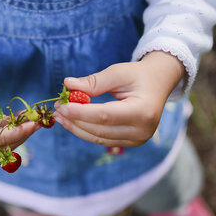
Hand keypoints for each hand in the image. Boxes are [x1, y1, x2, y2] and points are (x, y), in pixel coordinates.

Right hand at [0, 77, 39, 166]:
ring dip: (17, 136)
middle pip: (3, 148)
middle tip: (39, 120)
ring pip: (3, 151)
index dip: (18, 132)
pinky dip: (7, 139)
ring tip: (30, 120)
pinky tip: (18, 127)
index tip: (34, 124)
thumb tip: (21, 124)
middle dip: (22, 134)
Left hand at [53, 51, 184, 146]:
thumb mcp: (118, 72)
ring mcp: (138, 140)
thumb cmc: (138, 75)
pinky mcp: (131, 143)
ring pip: (99, 138)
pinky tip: (72, 121)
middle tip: (57, 109)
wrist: (158, 83)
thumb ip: (94, 82)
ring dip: (77, 128)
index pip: (104, 116)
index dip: (80, 113)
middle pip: (100, 129)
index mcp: (142, 112)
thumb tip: (68, 84)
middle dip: (75, 120)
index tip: (61, 106)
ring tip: (60, 116)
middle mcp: (142, 130)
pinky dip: (86, 131)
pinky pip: (103, 139)